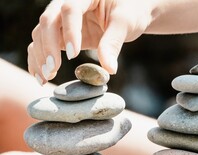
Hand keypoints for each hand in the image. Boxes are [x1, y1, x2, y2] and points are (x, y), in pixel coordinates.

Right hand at [28, 0, 153, 83]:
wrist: (131, 13)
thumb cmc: (130, 12)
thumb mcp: (125, 23)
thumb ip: (113, 42)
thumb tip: (109, 69)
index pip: (70, 9)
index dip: (69, 32)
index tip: (73, 55)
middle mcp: (67, 4)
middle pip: (49, 21)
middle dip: (48, 46)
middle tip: (53, 68)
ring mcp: (62, 20)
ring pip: (41, 33)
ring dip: (40, 55)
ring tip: (46, 77)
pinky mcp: (62, 35)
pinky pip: (43, 44)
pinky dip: (38, 59)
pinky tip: (41, 76)